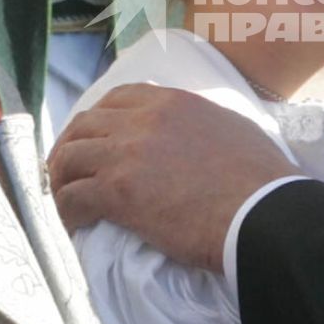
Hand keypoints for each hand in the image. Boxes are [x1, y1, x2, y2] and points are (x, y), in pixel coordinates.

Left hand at [47, 84, 297, 270]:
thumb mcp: (232, 128)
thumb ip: (200, 123)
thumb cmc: (261, 178)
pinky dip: (67, 211)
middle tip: (69, 172)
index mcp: (172, 102)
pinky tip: (76, 224)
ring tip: (67, 200)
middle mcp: (143, 120)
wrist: (262, 212)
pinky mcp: (117, 192)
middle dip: (70, 147)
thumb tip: (193, 137)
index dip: (98, 119)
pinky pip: (73, 197)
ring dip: (62, 180)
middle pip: (84, 125)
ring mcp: (126, 154)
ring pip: (70, 158)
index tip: (95, 139)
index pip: (118, 98)